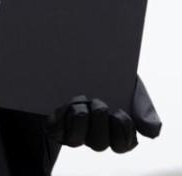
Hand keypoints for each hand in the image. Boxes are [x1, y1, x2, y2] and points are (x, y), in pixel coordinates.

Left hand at [47, 79, 161, 152]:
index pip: (121, 145)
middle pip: (98, 144)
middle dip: (99, 123)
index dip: (122, 132)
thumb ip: (144, 109)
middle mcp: (94, 135)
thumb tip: (151, 133)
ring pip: (75, 140)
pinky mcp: (54, 124)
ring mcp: (73, 131)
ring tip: (82, 102)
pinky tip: (66, 103)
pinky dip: (62, 117)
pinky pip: (56, 130)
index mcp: (115, 130)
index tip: (119, 111)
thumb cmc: (111, 78)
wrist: (81, 60)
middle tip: (98, 103)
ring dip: (80, 120)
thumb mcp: (132, 88)